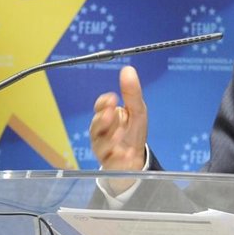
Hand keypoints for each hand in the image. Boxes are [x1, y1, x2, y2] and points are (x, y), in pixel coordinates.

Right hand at [89, 65, 148, 191]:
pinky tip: (128, 155)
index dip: (104, 103)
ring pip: (101, 144)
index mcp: (106, 117)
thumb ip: (132, 93)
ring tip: (119, 134)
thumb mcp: (137, 111)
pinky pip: (112, 162)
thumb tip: (128, 69)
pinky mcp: (111, 164)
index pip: (100, 107)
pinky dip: (119, 159)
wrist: (135, 159)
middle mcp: (101, 133)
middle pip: (96, 126)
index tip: (113, 98)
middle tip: (112, 113)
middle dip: (103, 119)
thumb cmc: (132, 133)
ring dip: (109, 139)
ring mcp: (104, 149)